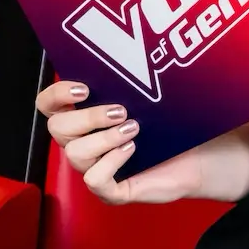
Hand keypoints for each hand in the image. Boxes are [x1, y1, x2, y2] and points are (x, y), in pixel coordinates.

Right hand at [38, 81, 211, 204]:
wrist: (200, 154)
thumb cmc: (170, 124)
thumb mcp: (144, 97)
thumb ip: (125, 83)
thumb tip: (122, 58)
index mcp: (82, 117)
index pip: (47, 105)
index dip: (57, 95)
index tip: (84, 88)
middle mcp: (82, 143)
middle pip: (56, 129)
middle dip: (88, 117)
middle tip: (120, 110)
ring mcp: (94, 168)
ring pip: (74, 154)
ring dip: (104, 138)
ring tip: (133, 130)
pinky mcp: (111, 190)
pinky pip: (95, 180)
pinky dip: (111, 162)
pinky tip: (132, 149)